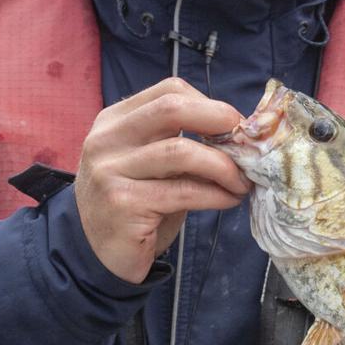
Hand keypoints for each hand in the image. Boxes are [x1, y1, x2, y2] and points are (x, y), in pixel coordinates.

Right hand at [74, 78, 249, 283]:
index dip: (210, 104)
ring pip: (181, 151)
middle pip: (171, 108)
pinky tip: (228, 200)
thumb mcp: (153, 165)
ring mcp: (111, 170)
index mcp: (115, 120)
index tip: (235, 128)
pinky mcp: (122, 203)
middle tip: (247, 146)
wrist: (97, 253)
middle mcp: (107, 139)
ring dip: (223, 167)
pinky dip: (215, 194)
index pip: (169, 91)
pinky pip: (183, 191)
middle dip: (219, 121)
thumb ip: (181, 143)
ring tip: (242, 182)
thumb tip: (239, 136)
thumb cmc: (136, 203)